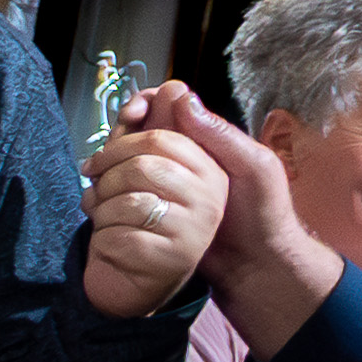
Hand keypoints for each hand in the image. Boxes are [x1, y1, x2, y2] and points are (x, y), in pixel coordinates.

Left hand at [78, 109, 223, 312]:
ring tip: (101, 216)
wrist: (138, 280)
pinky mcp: (174, 260)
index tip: (95, 160)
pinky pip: (121, 236)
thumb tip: (162, 89)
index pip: (163, 138)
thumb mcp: (144, 171)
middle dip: (105, 176)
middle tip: (92, 186)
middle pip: (143, 166)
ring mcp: (196, 230)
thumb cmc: (138, 218)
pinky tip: (107, 244)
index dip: (119, 143)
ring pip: (129, 201)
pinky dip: (102, 239)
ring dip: (100, 209)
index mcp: (209, 171)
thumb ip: (148, 132)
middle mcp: (210, 199)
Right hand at [115, 80, 332, 305]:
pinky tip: (98, 201)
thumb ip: (219, 133)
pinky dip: (102, 193)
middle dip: (119, 138)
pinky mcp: (149, 211)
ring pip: (120, 162)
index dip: (143, 104)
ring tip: (98, 179)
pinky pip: (117, 194)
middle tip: (112, 153)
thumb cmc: (262, 214)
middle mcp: (178, 157)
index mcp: (202, 139)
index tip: (132, 116)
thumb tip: (180, 97)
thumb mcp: (253, 166)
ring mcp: (161, 185)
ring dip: (105, 167)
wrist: (253, 265)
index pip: (163, 105)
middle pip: (134, 132)